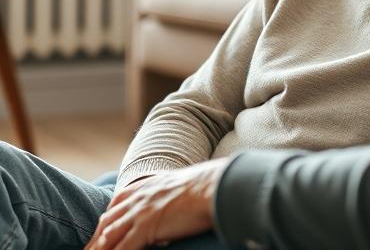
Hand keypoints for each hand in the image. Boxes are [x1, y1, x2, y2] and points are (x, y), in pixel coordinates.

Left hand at [84, 158, 229, 249]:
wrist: (216, 185)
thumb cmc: (208, 185)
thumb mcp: (181, 184)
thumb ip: (168, 194)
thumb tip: (171, 205)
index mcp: (145, 186)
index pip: (116, 206)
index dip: (106, 223)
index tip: (99, 235)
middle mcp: (138, 198)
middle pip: (107, 223)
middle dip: (95, 241)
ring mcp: (140, 212)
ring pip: (109, 238)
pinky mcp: (146, 227)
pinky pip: (123, 248)